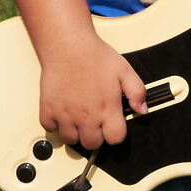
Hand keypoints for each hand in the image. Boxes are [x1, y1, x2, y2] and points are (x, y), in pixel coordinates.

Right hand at [40, 33, 148, 149]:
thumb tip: (142, 110)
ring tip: (79, 119)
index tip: (113, 127)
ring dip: (75, 133)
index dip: (116, 134)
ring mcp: (65, 115)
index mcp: (107, 109)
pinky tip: (63, 113)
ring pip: (70, 140)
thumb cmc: (95, 56)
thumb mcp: (125, 71)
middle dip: (96, 137)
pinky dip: (55, 124)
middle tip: (95, 123)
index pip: (115, 139)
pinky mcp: (48, 109)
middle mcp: (86, 116)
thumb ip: (137, 92)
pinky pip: (50, 129)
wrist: (68, 46)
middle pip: (92, 144)